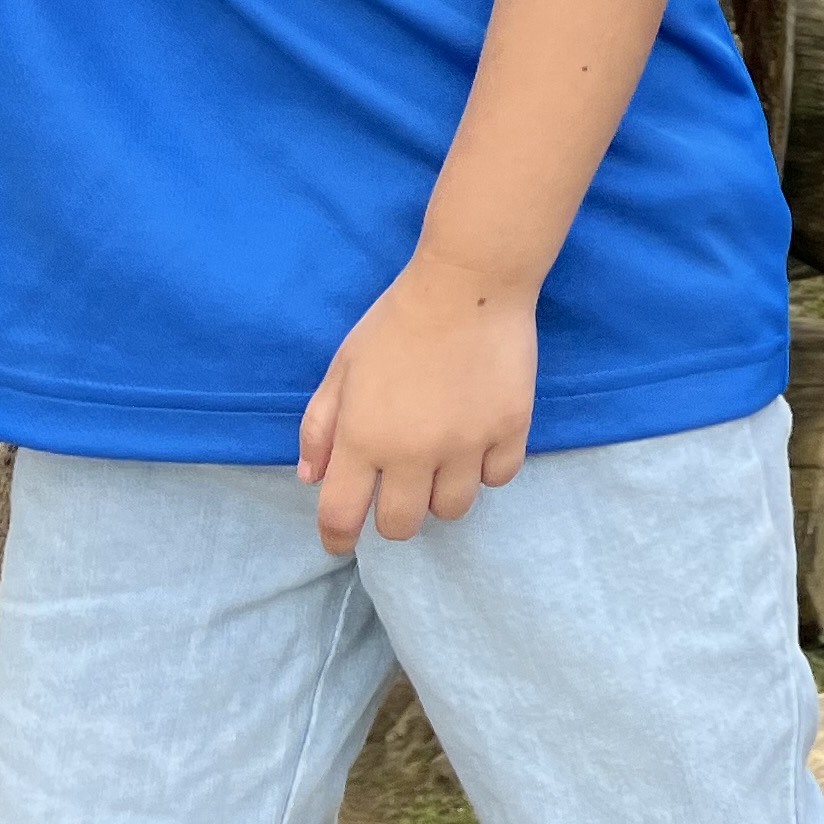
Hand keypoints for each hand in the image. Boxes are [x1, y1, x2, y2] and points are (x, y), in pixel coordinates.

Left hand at [298, 248, 538, 555]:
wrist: (469, 284)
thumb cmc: (396, 321)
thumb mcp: (343, 367)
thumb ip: (320, 426)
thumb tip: (312, 479)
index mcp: (362, 437)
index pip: (341, 516)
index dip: (337, 538)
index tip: (341, 540)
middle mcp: (412, 452)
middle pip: (400, 525)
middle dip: (394, 516)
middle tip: (399, 487)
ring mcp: (466, 443)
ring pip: (452, 509)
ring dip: (440, 494)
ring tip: (443, 465)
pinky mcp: (510, 428)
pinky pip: (499, 477)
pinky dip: (486, 469)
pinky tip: (480, 444)